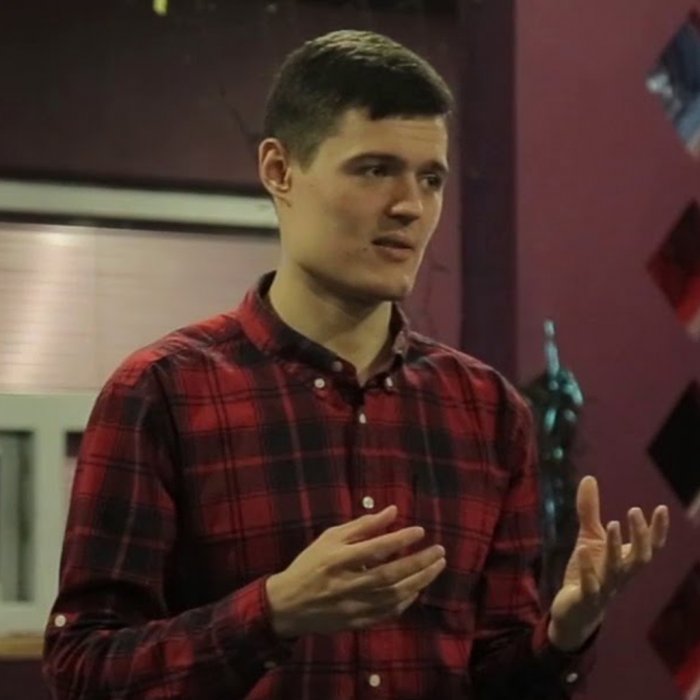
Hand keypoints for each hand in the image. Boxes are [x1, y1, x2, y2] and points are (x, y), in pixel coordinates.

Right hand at [265, 505, 445, 637]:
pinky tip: (417, 589)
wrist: (288, 604)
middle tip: (440, 551)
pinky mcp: (357, 622)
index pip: (376, 548)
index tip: (420, 531)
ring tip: (436, 567)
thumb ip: (362, 525)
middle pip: (391, 574)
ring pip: (395, 596)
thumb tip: (392, 511)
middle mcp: (348, 584)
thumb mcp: (330, 538)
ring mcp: (354, 606)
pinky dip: (405, 601)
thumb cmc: (310, 564)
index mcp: (339, 559)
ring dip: (419, 581)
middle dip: (420, 562)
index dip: (401, 539)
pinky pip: (388, 613)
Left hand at [548, 476, 669, 650]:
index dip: (658, 530)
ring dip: (616, 548)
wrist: (573, 612)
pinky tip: (582, 550)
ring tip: (613, 524)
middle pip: (639, 558)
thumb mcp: (589, 537)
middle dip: (640, 536)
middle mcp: (621, 575)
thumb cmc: (588, 572)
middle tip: (634, 511)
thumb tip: (589, 477)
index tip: (662, 508)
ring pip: (616, 571)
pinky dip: (589, 569)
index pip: (649, 547)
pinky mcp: (585, 598)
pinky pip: (590, 586)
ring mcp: (605, 588)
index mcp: (626, 562)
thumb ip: (590, 510)